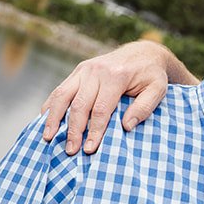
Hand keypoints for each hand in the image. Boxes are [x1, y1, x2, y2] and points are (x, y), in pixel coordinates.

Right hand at [40, 41, 176, 154]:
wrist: (143, 52)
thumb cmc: (151, 75)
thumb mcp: (158, 89)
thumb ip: (144, 107)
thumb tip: (126, 126)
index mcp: (116, 76)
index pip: (101, 109)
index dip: (94, 131)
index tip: (90, 149)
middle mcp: (96, 71)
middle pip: (79, 104)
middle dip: (73, 130)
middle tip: (70, 151)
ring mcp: (84, 70)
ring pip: (62, 95)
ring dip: (53, 118)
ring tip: (47, 138)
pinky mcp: (78, 71)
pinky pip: (60, 89)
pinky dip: (50, 106)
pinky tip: (45, 121)